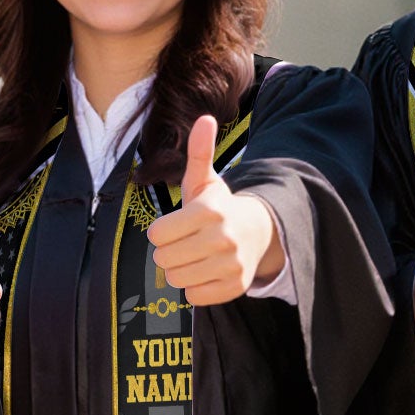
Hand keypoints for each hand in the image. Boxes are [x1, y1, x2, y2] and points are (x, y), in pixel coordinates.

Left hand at [146, 115, 281, 305]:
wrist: (257, 232)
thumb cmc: (219, 207)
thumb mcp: (205, 180)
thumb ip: (199, 152)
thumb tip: (205, 118)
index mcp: (210, 211)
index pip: (157, 235)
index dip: (160, 232)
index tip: (175, 227)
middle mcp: (223, 239)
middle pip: (164, 259)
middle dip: (168, 252)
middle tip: (184, 243)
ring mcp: (231, 265)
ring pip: (177, 280)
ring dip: (179, 270)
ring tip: (194, 256)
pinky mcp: (235, 287)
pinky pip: (194, 296)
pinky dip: (195, 287)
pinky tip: (206, 271)